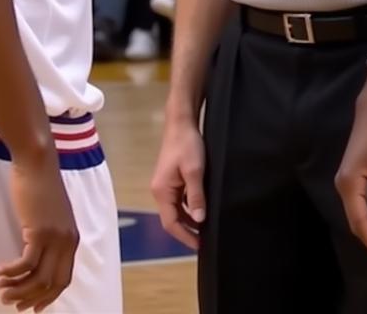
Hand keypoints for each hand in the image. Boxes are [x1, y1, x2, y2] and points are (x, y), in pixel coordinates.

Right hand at [0, 151, 78, 312]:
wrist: (37, 162)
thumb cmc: (40, 186)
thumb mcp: (50, 216)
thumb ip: (49, 237)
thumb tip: (36, 260)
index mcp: (72, 239)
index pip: (64, 279)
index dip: (47, 297)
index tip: (31, 307)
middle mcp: (67, 241)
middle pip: (52, 284)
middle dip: (30, 298)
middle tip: (10, 302)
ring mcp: (55, 237)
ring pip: (37, 278)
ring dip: (16, 288)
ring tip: (1, 288)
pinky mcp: (39, 231)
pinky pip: (25, 264)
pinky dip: (11, 272)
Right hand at [150, 116, 206, 249]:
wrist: (182, 122)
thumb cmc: (187, 144)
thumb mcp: (195, 171)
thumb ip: (196, 196)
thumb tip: (199, 220)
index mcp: (161, 191)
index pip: (170, 223)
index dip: (185, 236)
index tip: (199, 245)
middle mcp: (160, 190)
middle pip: (172, 218)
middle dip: (187, 230)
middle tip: (205, 239)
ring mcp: (165, 184)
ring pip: (176, 209)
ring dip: (189, 218)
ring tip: (205, 226)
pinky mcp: (172, 178)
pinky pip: (179, 199)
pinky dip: (189, 206)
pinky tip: (201, 207)